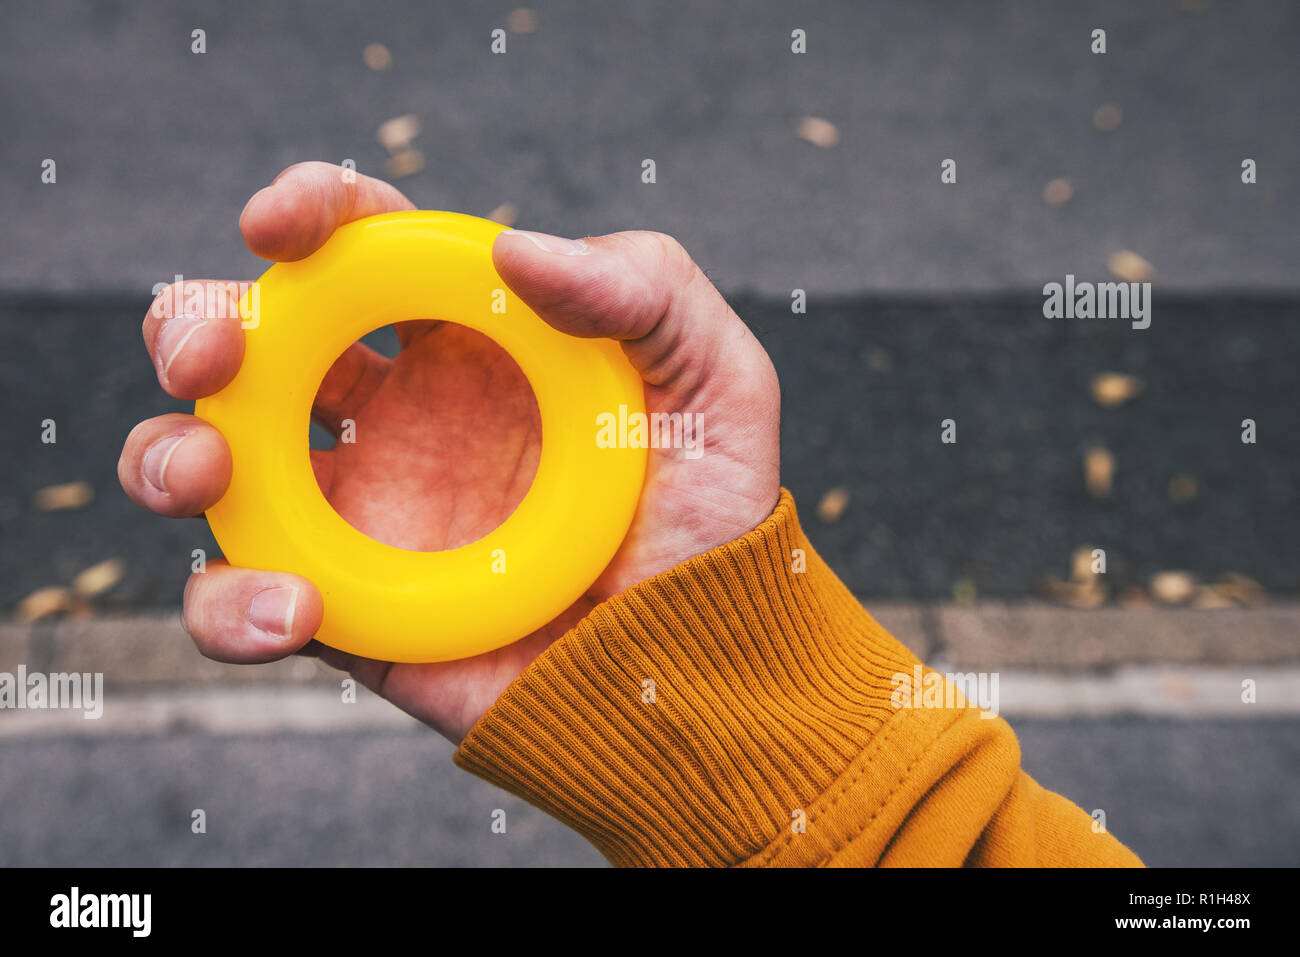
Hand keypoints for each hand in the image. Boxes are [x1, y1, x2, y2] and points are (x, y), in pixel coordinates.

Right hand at [118, 162, 780, 742]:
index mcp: (465, 344)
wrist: (703, 665)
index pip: (361, 248)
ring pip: (209, 462)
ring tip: (211, 472)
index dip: (309, 212)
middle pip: (249, 344)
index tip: (284, 223)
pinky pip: (241, 603)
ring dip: (169, 452)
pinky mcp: (348, 615)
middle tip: (215, 354)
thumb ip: (646, 289)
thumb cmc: (712, 518)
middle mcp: (394, 418)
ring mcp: (360, 516)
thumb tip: (517, 249)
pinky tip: (294, 612)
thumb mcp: (718, 382)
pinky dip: (230, 603)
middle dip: (197, 324)